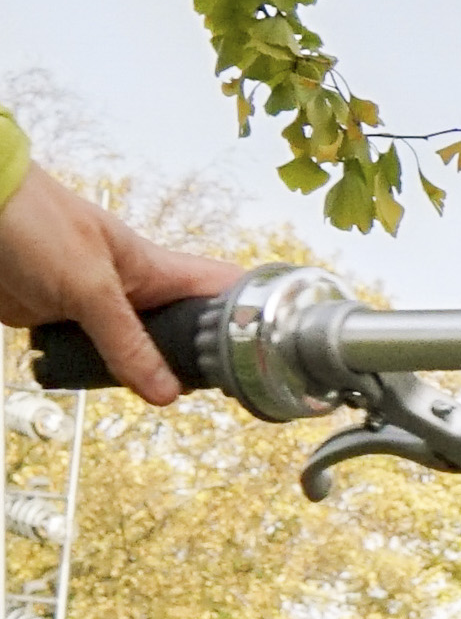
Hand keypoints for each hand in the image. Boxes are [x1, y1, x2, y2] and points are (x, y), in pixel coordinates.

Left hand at [0, 171, 239, 404]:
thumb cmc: (31, 220)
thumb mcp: (88, 287)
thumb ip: (127, 342)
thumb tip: (166, 393)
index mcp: (157, 269)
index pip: (225, 291)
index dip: (255, 316)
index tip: (272, 354)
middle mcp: (137, 291)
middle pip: (188, 333)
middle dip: (200, 363)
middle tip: (215, 392)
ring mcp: (101, 307)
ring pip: (141, 351)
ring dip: (145, 373)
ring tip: (157, 398)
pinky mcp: (66, 321)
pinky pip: (94, 356)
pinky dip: (97, 373)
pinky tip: (101, 386)